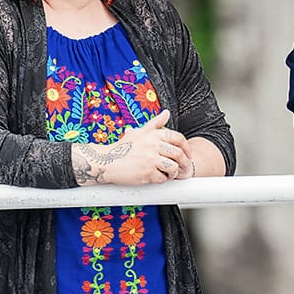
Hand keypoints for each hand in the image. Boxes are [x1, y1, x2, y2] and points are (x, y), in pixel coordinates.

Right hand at [72, 110, 193, 186]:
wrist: (105, 161)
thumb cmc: (122, 148)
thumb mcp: (138, 132)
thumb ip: (155, 123)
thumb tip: (166, 113)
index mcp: (153, 135)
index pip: (178, 138)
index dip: (186, 147)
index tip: (187, 154)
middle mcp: (153, 146)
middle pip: (179, 154)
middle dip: (184, 162)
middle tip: (183, 167)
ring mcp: (150, 160)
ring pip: (173, 167)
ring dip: (173, 173)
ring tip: (169, 174)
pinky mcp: (146, 173)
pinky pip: (162, 178)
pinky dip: (162, 180)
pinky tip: (157, 178)